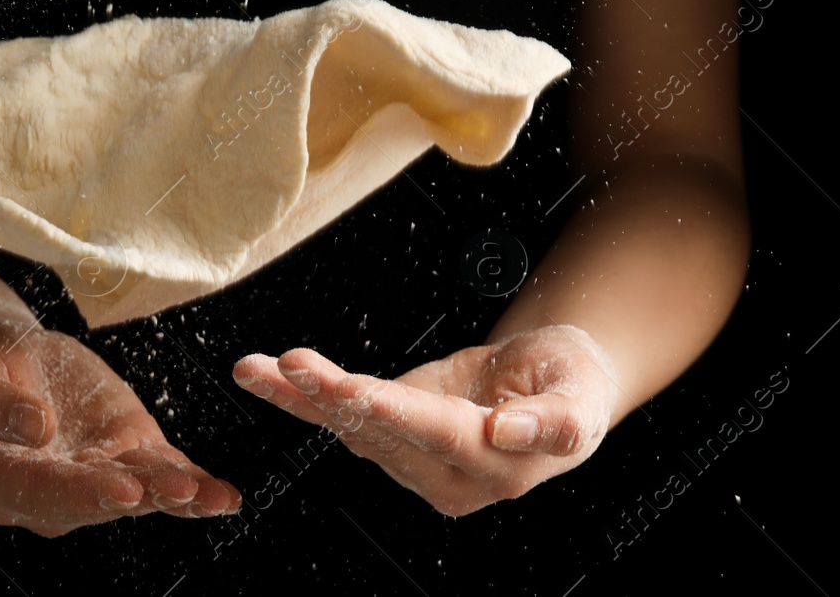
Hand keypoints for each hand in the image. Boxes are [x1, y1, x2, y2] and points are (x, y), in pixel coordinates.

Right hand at [0, 317, 241, 536]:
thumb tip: (37, 427)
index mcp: (1, 481)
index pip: (43, 491)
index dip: (83, 493)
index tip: (120, 488)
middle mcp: (50, 492)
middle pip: (97, 499)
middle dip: (140, 496)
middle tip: (176, 490)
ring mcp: (91, 474)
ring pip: (138, 491)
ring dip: (176, 495)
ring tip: (212, 498)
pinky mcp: (124, 451)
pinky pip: (161, 472)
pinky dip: (193, 484)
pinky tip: (222, 496)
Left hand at [232, 324, 617, 516]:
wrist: (556, 384)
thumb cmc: (573, 383)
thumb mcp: (582, 395)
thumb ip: (554, 421)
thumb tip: (507, 435)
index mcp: (497, 464)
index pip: (437, 434)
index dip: (393, 411)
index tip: (353, 390)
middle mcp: (448, 473)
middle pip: (382, 431)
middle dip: (332, 396)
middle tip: (290, 365)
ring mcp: (414, 460)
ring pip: (350, 427)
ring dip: (300, 396)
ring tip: (257, 368)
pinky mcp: (392, 436)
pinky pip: (340, 417)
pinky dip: (297, 397)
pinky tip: (262, 377)